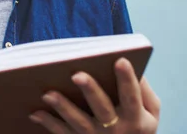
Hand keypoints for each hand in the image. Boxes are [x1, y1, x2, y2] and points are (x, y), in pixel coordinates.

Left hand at [29, 58, 159, 133]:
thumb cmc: (138, 123)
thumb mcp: (151, 110)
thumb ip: (144, 88)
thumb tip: (125, 61)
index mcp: (137, 119)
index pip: (132, 97)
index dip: (127, 79)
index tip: (120, 59)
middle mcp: (117, 130)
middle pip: (102, 110)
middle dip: (90, 91)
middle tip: (77, 75)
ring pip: (79, 124)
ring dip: (63, 108)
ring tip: (48, 94)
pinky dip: (48, 123)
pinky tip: (35, 112)